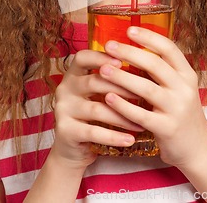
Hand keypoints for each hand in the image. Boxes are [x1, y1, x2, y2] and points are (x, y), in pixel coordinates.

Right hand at [52, 49, 143, 170]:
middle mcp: (65, 89)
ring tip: (141, 122)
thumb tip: (144, 63)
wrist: (72, 149)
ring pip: (97, 109)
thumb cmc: (92, 115)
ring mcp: (63, 110)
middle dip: (121, 88)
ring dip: (122, 116)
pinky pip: (94, 132)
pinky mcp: (65, 131)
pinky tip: (130, 140)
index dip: (101, 57)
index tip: (122, 62)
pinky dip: (114, 137)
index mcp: (73, 74)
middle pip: (93, 82)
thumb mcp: (97, 93)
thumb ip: (111, 78)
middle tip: (144, 94)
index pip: (82, 57)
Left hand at [100, 27, 206, 168]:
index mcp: (187, 74)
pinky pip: (141, 114)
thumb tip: (134, 48)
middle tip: (109, 46)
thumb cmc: (181, 112)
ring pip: (146, 88)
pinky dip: (123, 105)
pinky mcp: (167, 128)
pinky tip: (108, 98)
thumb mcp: (179, 88)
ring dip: (122, 77)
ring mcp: (177, 109)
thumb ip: (163, 71)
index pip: (169, 48)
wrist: (198, 148)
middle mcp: (184, 88)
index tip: (129, 29)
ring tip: (103, 69)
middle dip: (129, 52)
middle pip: (155, 64)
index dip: (148, 37)